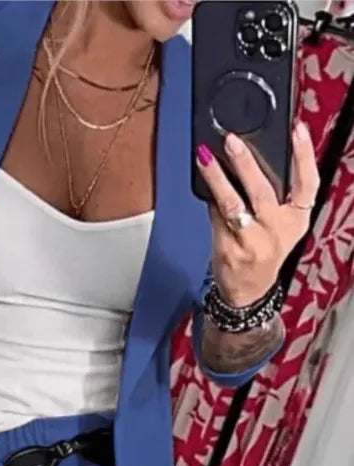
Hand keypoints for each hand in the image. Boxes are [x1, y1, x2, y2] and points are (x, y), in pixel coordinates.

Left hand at [196, 121, 319, 306]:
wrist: (248, 290)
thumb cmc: (264, 249)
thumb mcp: (281, 225)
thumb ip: (276, 196)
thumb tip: (249, 156)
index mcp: (297, 219)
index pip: (308, 183)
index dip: (305, 155)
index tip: (297, 130)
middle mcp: (277, 231)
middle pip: (263, 191)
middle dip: (246, 163)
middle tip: (232, 140)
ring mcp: (252, 242)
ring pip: (233, 203)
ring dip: (217, 178)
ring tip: (204, 158)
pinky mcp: (229, 249)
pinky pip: (216, 217)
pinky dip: (209, 198)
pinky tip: (202, 182)